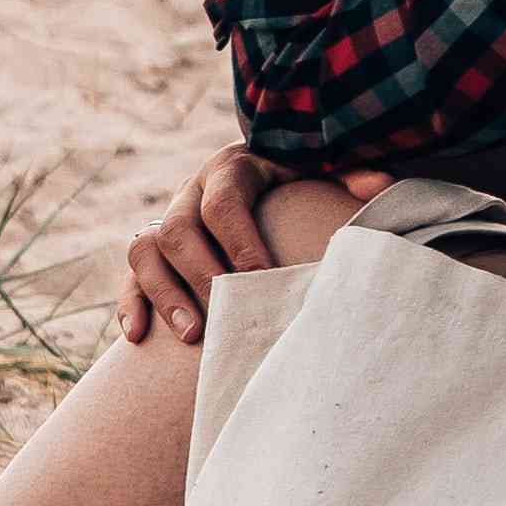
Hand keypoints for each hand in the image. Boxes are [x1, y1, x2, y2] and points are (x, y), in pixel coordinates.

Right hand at [121, 149, 391, 344]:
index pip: (224, 201)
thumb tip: (377, 184)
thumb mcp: (321, 170)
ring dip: (164, 294)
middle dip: (200, 275)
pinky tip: (138, 337)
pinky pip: (128, 275)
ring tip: (192, 335)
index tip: (262, 277)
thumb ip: (349, 176)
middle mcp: (190, 191)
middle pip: (178, 229)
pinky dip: (131, 303)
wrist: (264, 179)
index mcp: (232, 167)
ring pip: (145, 251)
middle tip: (225, 314)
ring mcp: (164, 219)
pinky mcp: (150, 249)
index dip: (239, 240)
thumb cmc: (298, 184)